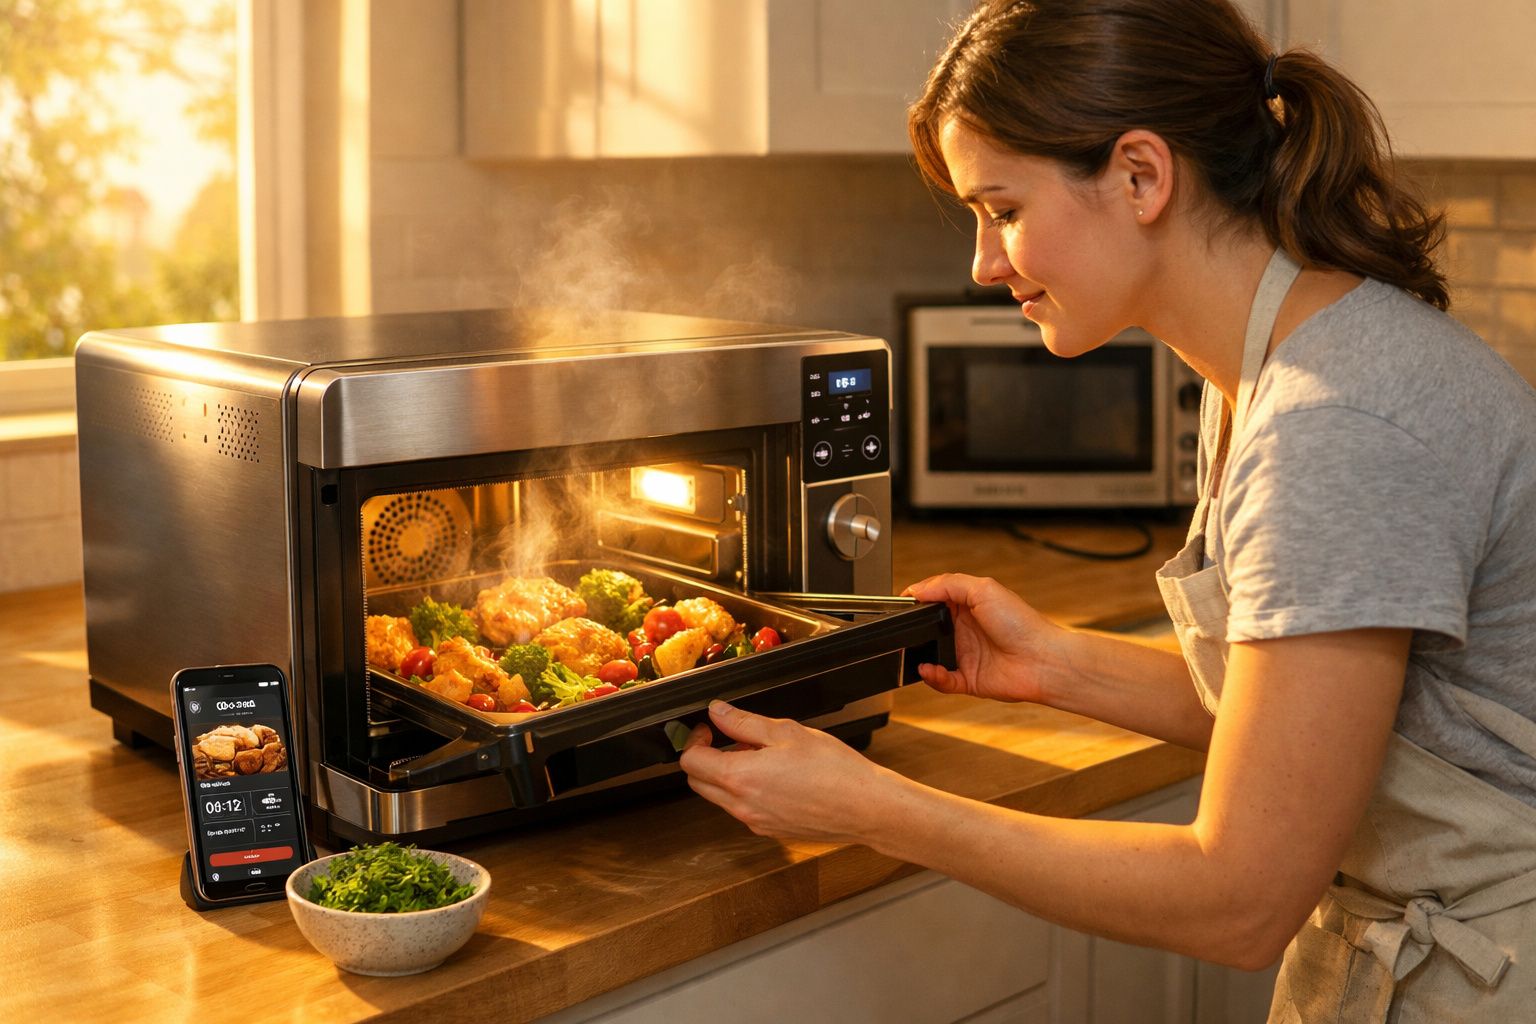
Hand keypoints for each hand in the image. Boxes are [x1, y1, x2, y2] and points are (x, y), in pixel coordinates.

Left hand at [677, 701, 896, 843]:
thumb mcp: (787, 732)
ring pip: (720, 798)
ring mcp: (756, 822)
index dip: (694, 739)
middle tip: (729, 738)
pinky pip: (744, 809)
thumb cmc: (834, 770)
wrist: (866, 808)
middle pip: (698, 783)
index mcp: (741, 778)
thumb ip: (744, 722)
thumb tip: (717, 712)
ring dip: (726, 774)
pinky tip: (775, 775)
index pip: (692, 761)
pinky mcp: (771, 831)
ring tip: (759, 754)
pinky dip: (746, 790)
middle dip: (704, 758)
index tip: (709, 727)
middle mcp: (742, 806)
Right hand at [902, 573, 1069, 704]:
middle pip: (929, 628)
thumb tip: (918, 588)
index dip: (918, 600)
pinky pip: (942, 680)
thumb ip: (948, 584)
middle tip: (906, 628)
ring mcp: (966, 655)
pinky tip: (929, 669)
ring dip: (920, 655)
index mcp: (969, 606)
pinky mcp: (968, 678)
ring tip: (914, 651)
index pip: (935, 600)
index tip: (904, 601)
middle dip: (915, 629)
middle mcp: (965, 630)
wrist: (1042, 660)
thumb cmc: (1022, 624)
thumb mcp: (983, 589)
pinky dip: (932, 677)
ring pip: (932, 656)